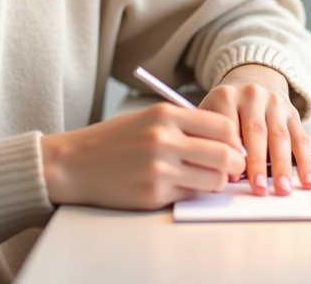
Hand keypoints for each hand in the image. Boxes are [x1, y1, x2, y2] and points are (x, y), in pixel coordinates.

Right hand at [39, 103, 245, 210]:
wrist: (75, 164)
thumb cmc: (115, 140)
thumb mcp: (148, 118)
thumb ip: (185, 125)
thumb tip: (227, 141)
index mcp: (165, 115)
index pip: (223, 126)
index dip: (234, 139)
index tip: (234, 146)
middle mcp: (163, 140)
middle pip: (225, 155)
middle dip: (235, 164)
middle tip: (233, 167)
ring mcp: (158, 170)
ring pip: (214, 180)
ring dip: (217, 181)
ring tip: (207, 177)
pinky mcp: (153, 195)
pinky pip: (191, 196)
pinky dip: (194, 192)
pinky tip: (182, 185)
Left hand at [198, 64, 310, 196]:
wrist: (252, 79)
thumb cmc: (227, 105)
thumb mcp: (209, 112)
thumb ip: (211, 138)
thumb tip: (223, 172)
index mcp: (226, 96)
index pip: (228, 126)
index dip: (230, 152)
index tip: (230, 176)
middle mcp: (253, 96)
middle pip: (256, 132)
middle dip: (258, 163)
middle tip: (258, 188)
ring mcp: (275, 104)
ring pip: (281, 137)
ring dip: (282, 166)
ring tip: (283, 188)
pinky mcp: (293, 113)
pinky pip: (301, 139)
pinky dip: (305, 162)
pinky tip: (307, 180)